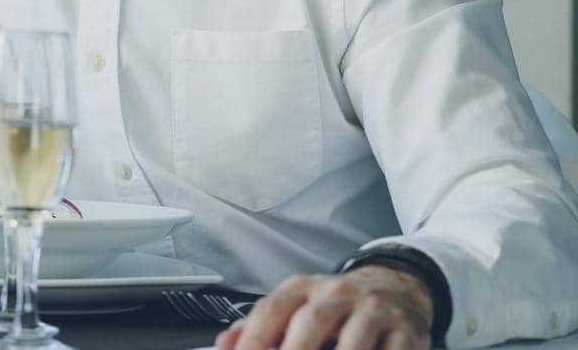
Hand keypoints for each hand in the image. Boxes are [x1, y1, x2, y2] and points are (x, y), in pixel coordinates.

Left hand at [217, 267, 432, 349]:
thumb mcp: (297, 304)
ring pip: (354, 343)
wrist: (396, 287)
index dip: (253, 338)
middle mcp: (337, 294)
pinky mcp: (406, 332)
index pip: (272, 309)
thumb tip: (224, 345)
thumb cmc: (336, 305)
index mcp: (304, 288)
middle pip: (311, 323)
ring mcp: (373, 311)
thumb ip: (260, 325)